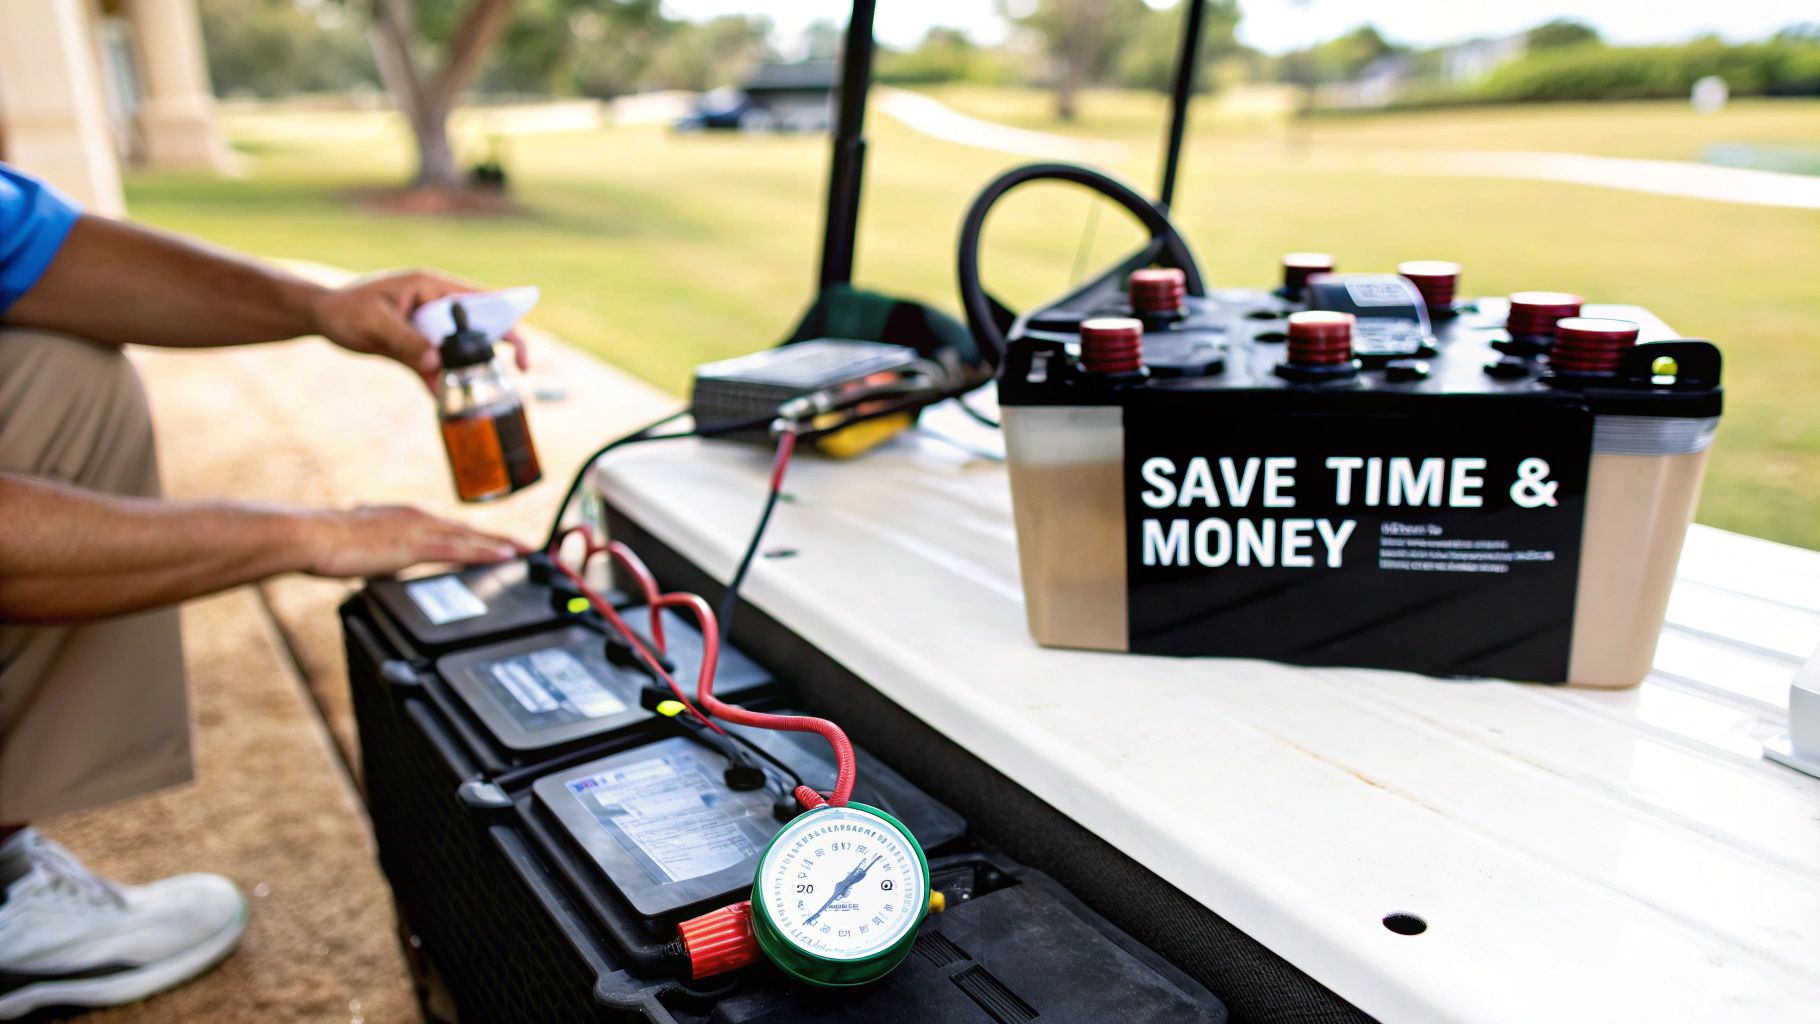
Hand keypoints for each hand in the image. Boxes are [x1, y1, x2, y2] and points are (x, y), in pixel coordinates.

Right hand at [294, 505, 522, 578]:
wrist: (313, 536)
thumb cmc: (329, 542)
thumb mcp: (365, 544)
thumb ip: (382, 551)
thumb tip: (386, 560)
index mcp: (408, 517)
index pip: (452, 528)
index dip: (479, 536)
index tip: (501, 542)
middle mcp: (418, 518)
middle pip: (469, 530)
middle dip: (499, 539)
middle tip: (528, 546)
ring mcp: (418, 529)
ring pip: (470, 538)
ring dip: (500, 545)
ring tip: (526, 552)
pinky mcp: (413, 545)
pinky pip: (457, 550)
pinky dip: (483, 552)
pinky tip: (504, 556)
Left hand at [311, 270, 530, 383]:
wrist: (320, 315)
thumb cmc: (345, 309)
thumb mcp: (375, 323)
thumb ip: (406, 342)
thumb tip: (437, 365)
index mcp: (431, 287)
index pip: (480, 301)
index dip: (506, 320)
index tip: (520, 348)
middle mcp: (435, 304)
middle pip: (477, 325)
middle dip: (497, 348)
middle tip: (519, 371)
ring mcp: (427, 325)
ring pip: (459, 348)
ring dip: (468, 369)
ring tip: (478, 392)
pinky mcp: (415, 344)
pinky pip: (436, 364)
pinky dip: (441, 380)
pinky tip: (443, 400)